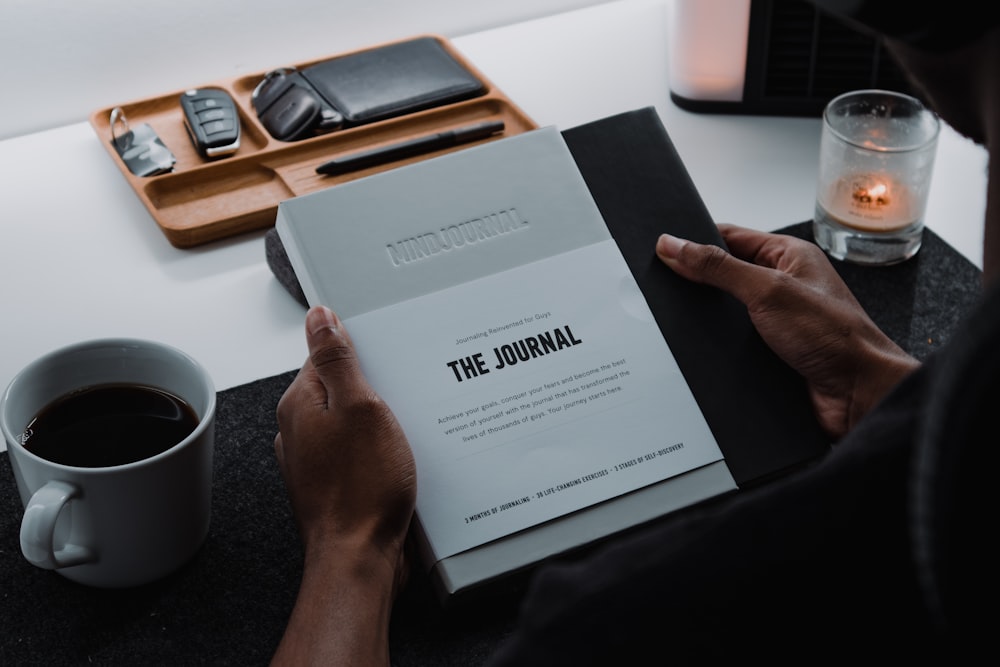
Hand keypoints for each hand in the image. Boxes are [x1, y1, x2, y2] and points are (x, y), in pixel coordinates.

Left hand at [273, 305, 415, 665]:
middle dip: (376, 389)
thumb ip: (337, 359)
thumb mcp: (359, 407)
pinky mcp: (336, 482)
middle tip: (402, 398)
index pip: (326, 355)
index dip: (361, 353)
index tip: (386, 357)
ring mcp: (316, 459)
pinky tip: (401, 458)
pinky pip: (360, 451)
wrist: (359, 558)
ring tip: (405, 432)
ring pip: (353, 422)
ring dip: (381, 422)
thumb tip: (320, 317)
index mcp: (300, 404)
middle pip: (342, 388)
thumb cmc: (361, 490)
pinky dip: (381, 450)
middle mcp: (301, 430)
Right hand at [656, 224, 918, 438]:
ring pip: (725, 313)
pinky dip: (716, 346)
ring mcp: (776, 321)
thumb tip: (676, 246)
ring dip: (708, 319)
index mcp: (789, 257)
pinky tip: (700, 349)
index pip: (730, 237)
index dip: (696, 241)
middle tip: (664, 285)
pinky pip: (731, 343)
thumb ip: (718, 267)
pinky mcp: (770, 353)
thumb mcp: (767, 291)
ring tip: (680, 318)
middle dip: (696, 282)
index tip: (663, 247)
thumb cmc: (835, 337)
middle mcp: (783, 286)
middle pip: (724, 275)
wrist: (858, 394)